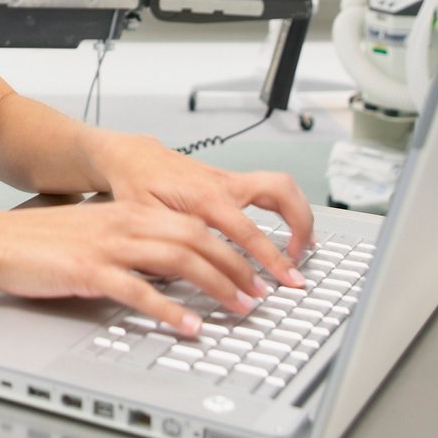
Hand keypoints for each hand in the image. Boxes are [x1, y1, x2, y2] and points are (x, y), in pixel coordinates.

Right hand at [0, 201, 272, 337]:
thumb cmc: (42, 241)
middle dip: (237, 267)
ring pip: (178, 260)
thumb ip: (133, 245)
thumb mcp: (97, 233)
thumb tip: (171, 268)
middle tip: (260, 294)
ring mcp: (108, 246)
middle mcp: (125, 224)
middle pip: (197, 239)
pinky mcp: (89, 270)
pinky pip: (139, 291)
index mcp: (130, 214)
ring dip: (216, 286)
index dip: (232, 248)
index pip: (196, 224)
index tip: (255, 272)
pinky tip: (188, 326)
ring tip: (239, 308)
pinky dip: (170, 310)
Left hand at [92, 134, 315, 289]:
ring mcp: (231, 180)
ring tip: (304, 245)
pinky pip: (272, 189)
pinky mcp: (233, 181)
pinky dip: (288, 208)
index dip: (268, 259)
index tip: (282, 280)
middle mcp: (224, 184)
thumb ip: (167, 245)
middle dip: (299, 227)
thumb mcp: (144, 220)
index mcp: (204, 196)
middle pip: (279, 194)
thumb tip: (187, 275)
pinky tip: (290, 228)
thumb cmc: (137, 184)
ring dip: (299, 214)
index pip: (247, 231)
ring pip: (281, 186)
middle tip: (299, 261)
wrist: (133, 157)